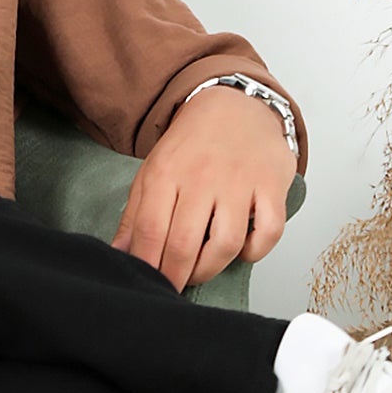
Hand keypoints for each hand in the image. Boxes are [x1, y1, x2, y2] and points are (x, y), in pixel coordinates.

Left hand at [109, 86, 297, 291]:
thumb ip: (135, 216)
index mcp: (167, 174)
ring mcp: (240, 182)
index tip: (145, 284)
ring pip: (226, 244)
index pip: (151, 230)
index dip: (146, 265)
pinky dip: (254, 251)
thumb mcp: (153, 172)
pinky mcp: (272, 185)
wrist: (235, 104)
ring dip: (209, 269)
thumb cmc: (191, 146)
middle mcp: (203, 177)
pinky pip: (268, 231)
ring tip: (199, 271)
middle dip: (174, 276)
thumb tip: (120, 254)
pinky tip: (240, 251)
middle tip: (172, 288)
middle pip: (184, 243)